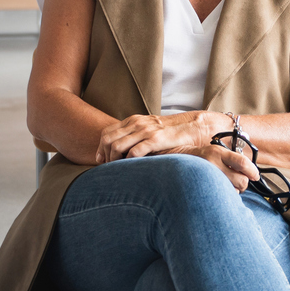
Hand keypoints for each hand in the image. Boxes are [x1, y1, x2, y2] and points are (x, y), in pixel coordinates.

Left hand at [97, 111, 218, 161]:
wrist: (189, 127)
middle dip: (103, 155)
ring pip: (117, 146)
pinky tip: (128, 169)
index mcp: (132, 120)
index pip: (107, 132)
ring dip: (112, 160)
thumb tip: (119, 150)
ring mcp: (145, 131)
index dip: (100, 148)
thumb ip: (134, 136)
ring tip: (115, 170)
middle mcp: (136, 123)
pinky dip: (127, 162)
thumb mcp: (147, 130)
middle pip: (108, 139)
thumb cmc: (167, 133)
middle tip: (105, 168)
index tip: (100, 160)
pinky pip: (134, 152)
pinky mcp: (155, 140)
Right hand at [175, 142, 257, 191]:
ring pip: (234, 191)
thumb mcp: (216, 151)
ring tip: (226, 184)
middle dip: (243, 183)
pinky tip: (219, 190)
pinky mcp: (203, 188)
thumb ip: (232, 158)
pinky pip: (223, 196)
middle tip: (239, 180)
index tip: (255, 175)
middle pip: (241, 180)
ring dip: (234, 190)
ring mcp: (207, 177)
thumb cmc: (199, 157)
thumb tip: (250, 170)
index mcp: (218, 152)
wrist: (176, 160)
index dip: (252, 171)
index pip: (242, 163)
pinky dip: (225, 195)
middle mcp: (213, 164)